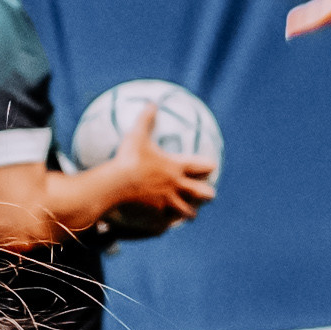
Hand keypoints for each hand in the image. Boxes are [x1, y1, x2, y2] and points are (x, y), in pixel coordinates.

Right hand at [109, 107, 215, 221]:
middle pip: (201, 193)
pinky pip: (165, 223)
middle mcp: (176, 186)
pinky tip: (165, 227)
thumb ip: (146, 119)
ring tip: (191, 214)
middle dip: (207, 194)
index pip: (200, 166)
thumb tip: (151, 102)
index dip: (209, 166)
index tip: (213, 166)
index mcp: (176, 166)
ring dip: (190, 213)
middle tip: (210, 195)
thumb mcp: (137, 135)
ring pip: (186, 212)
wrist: (118, 183)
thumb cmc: (129, 158)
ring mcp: (167, 202)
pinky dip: (167, 224)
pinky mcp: (155, 214)